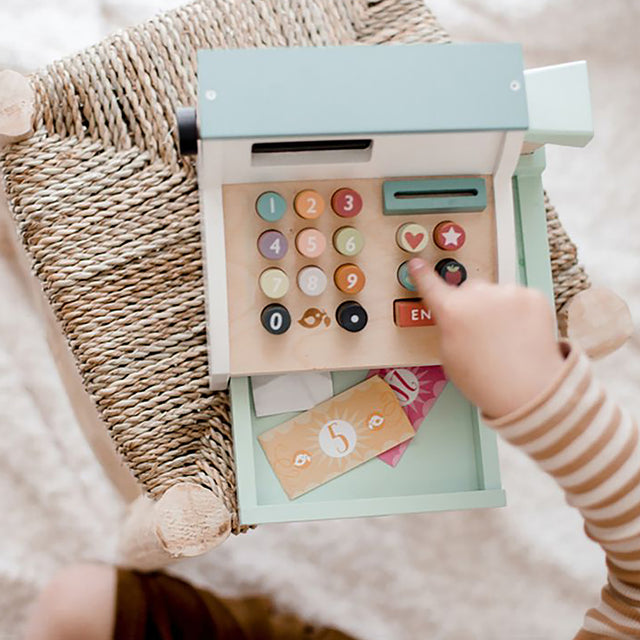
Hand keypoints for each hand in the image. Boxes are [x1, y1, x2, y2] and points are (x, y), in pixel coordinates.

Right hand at [409, 259, 565, 418]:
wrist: (528, 390)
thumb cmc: (486, 380)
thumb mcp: (449, 356)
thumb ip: (448, 327)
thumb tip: (454, 316)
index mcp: (451, 311)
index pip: (430, 285)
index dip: (422, 274)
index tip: (417, 263)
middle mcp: (477, 296)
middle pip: (469, 288)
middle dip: (472, 303)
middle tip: (480, 331)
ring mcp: (507, 293)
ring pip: (496, 293)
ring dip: (498, 307)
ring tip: (505, 338)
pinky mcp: (532, 296)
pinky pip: (520, 297)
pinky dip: (520, 311)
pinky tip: (521, 334)